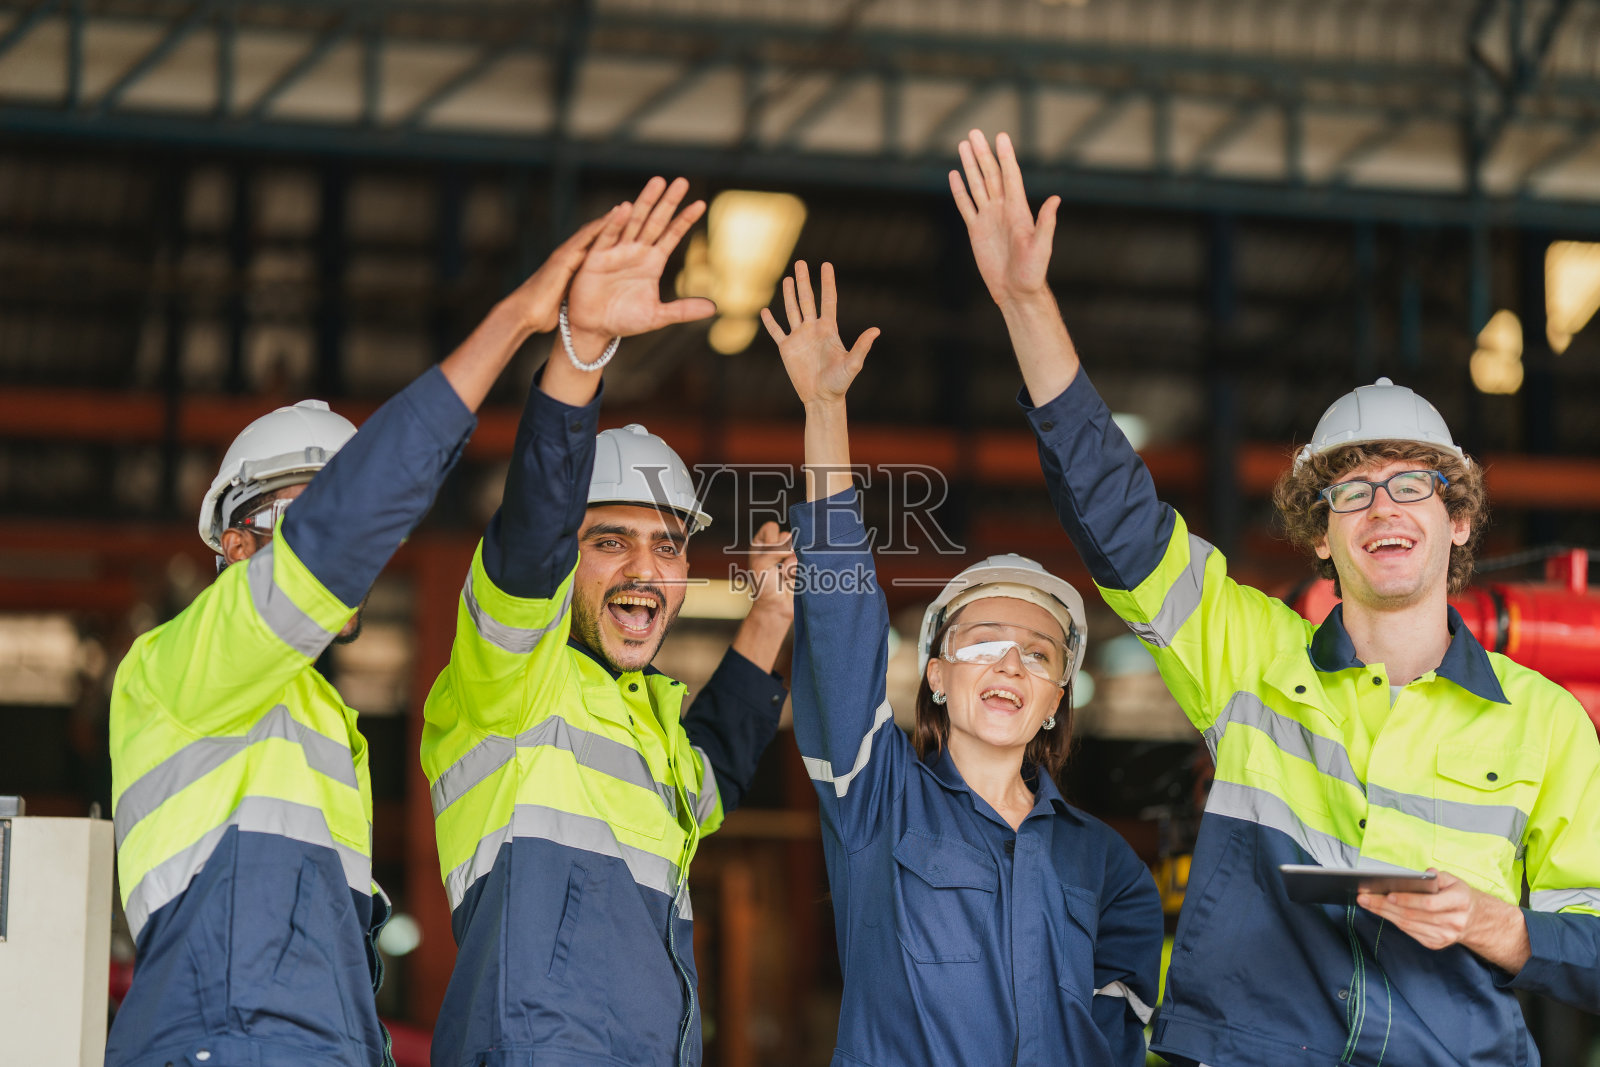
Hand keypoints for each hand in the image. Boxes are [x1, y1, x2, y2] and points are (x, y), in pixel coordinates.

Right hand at [500, 207, 620, 333]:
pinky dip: (601, 226)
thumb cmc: (543, 313)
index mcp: (571, 266)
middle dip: (614, 224)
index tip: (629, 232)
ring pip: (593, 231)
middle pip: (596, 234)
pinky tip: (616, 217)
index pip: (595, 247)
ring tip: (630, 207)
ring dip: (611, 219)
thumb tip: (592, 301)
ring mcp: (566, 253)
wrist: (524, 314)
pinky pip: (587, 237)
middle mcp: (569, 255)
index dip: (611, 238)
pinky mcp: (565, 256)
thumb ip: (578, 293)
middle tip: (635, 212)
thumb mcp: (567, 301)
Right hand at [564, 176, 715, 346]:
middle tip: (681, 181)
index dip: (685, 220)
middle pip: (655, 221)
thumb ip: (683, 310)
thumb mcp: (657, 316)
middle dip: (667, 202)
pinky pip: (607, 237)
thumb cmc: (624, 320)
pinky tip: (626, 208)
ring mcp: (616, 252)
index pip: (672, 235)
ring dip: (645, 202)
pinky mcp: (596, 258)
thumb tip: (713, 308)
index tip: (701, 203)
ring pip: (633, 222)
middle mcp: (636, 251)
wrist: (594, 329)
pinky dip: (615, 223)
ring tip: (657, 183)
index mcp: (652, 262)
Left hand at [745, 521, 795, 623]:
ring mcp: (792, 554)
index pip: (771, 527)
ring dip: (791, 564)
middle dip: (782, 553)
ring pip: (799, 548)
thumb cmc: (765, 586)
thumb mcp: (761, 565)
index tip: (767, 555)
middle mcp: (777, 545)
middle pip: (787, 535)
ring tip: (784, 575)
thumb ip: (774, 549)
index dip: (771, 540)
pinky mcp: (804, 563)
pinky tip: (793, 579)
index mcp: (762, 542)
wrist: (778, 607)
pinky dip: (799, 570)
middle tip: (777, 567)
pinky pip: (807, 560)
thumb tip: (792, 546)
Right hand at [760, 261, 879, 406]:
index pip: (828, 300)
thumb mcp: (853, 364)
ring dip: (789, 295)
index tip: (826, 265)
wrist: (822, 398)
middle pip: (808, 300)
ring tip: (788, 278)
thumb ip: (862, 346)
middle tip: (801, 263)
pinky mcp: (787, 349)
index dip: (827, 282)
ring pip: (792, 310)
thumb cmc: (840, 383)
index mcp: (829, 329)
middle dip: (804, 281)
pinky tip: (766, 310)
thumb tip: (876, 330)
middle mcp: (813, 329)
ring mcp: (799, 338)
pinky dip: (770, 322)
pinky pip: (777, 332)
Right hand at [949, 130, 1059, 307]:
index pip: (1010, 176)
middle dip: (982, 154)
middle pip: (991, 175)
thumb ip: (1045, 223)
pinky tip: (955, 174)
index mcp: (1018, 210)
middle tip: (974, 132)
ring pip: (977, 185)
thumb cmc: (1033, 272)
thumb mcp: (1042, 247)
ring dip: (970, 165)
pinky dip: (960, 190)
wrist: (1016, 292)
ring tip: (963, 144)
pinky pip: (966, 206)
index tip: (1000, 136)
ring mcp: (988, 218)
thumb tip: (1056, 199)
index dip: (1005, 156)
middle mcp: (1003, 209)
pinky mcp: (976, 231)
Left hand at [1357, 869, 1530, 972]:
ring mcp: (1445, 936)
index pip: (1430, 903)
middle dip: (1385, 906)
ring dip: (1384, 913)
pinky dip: (1393, 921)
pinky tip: (1381, 912)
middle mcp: (1454, 921)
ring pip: (1408, 925)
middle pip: (1413, 915)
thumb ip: (1438, 876)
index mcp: (1460, 901)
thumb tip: (1423, 874)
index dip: (1408, 900)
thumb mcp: (1453, 880)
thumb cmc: (1457, 894)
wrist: (1474, 919)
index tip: (1388, 894)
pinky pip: (1410, 932)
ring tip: (1367, 902)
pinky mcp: (1436, 943)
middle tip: (1365, 897)